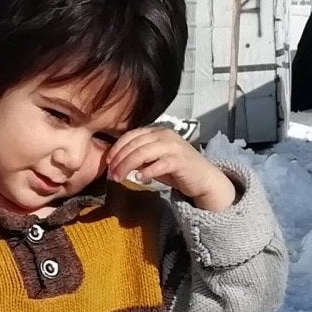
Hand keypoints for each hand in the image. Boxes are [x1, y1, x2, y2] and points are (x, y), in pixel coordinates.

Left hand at [107, 127, 237, 209]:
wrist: (203, 178)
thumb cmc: (176, 169)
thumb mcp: (153, 159)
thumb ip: (138, 157)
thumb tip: (116, 161)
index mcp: (157, 131)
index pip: (131, 135)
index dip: (116, 148)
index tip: (108, 162)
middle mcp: (164, 135)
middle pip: (134, 145)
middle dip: (119, 160)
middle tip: (111, 174)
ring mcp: (173, 147)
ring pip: (143, 153)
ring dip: (127, 166)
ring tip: (120, 178)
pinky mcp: (180, 161)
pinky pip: (158, 164)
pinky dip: (147, 172)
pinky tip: (140, 179)